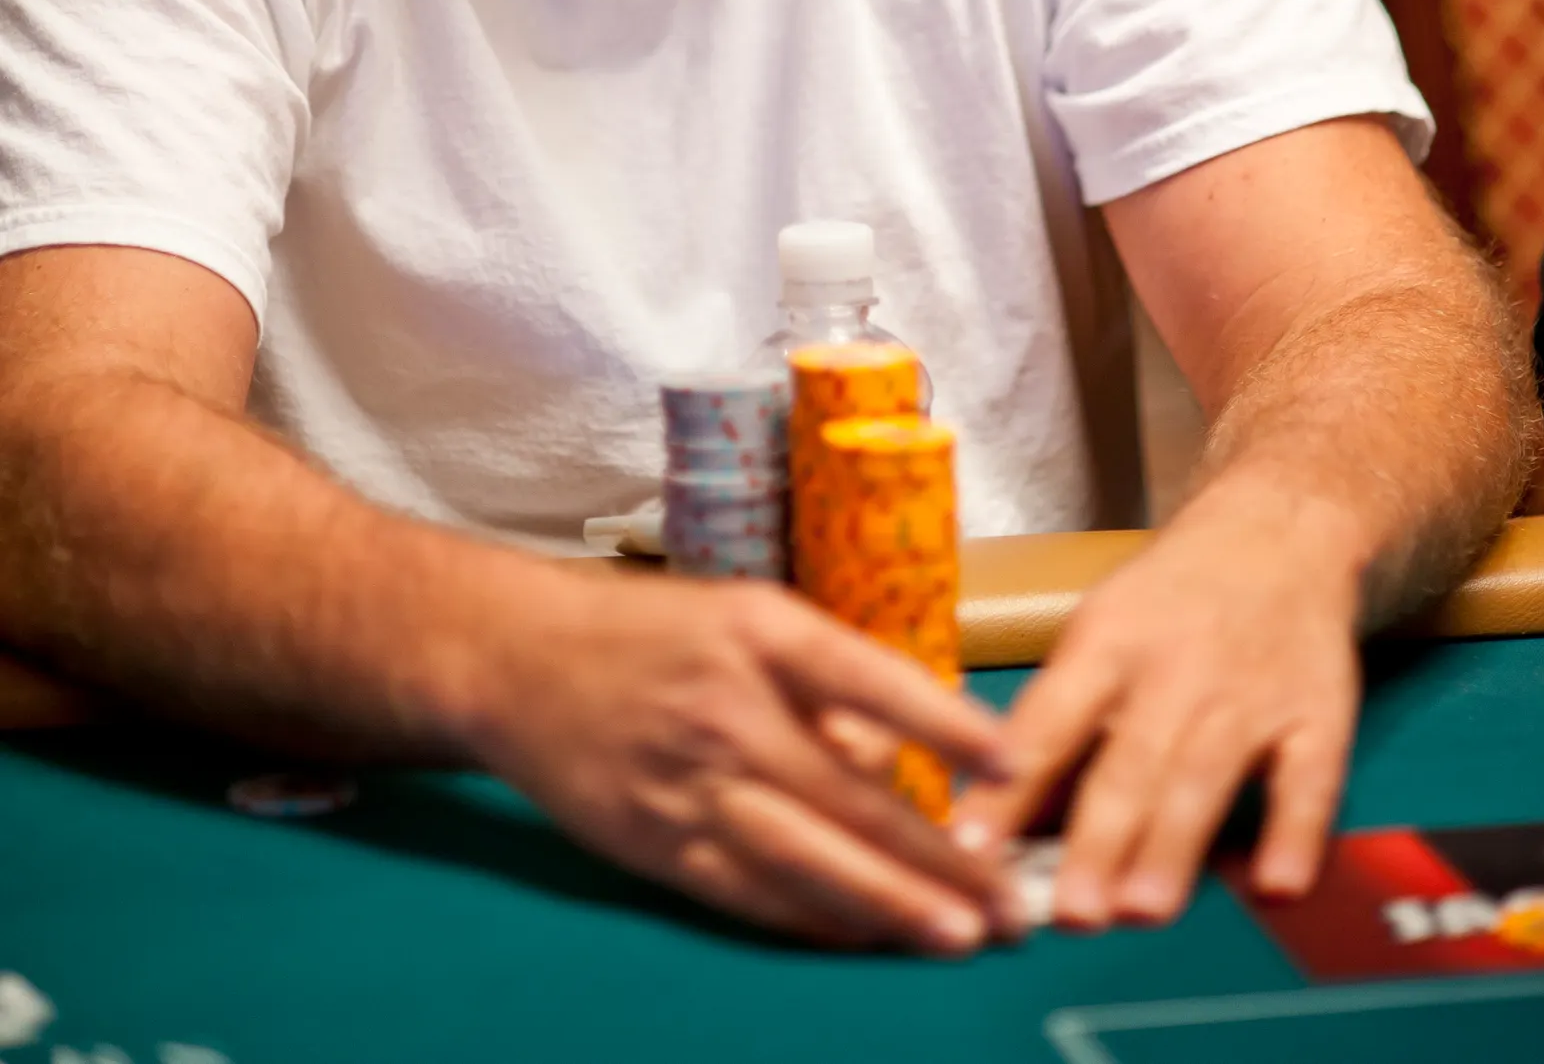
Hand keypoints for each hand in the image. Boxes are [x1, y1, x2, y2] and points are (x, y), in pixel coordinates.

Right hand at [462, 562, 1025, 952]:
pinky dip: (813, 921)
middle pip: (849, 796)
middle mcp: (728, 708)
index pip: (869, 678)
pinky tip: (866, 938)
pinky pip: (749, 894)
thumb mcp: (746, 617)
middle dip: (938, 858)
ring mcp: (689, 784)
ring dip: (889, 904)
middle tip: (1009, 902)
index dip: (945, 723)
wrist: (518, 659)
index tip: (1014, 761)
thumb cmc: (651, 631)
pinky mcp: (656, 844)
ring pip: (806, 859)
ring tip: (958, 936)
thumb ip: (826, 684)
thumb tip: (903, 763)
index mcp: (759, 631)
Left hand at [949, 485, 1361, 925]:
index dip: (1009, 784)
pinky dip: (1293, 836)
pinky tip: (1273, 886)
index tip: (972, 847)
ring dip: (1174, 846)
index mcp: (1107, 641)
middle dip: (1099, 839)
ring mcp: (1251, 694)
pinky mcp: (1317, 716)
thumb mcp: (1100, 632)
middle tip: (1069, 912)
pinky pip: (1307, 783)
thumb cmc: (1168, 599)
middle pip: (1131, 760)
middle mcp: (1176, 668)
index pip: (1049, 719)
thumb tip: (1003, 823)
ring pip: (1206, 777)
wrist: (1276, 531)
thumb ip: (1062, 724)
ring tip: (1142, 911)